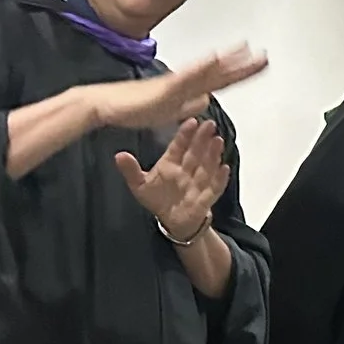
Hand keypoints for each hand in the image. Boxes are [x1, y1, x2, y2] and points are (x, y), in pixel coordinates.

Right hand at [87, 45, 267, 132]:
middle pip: (219, 73)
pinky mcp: (164, 89)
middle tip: (264, 55)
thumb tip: (206, 99)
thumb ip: (188, 104)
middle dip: (242, 65)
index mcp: (187, 89)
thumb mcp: (170, 111)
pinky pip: (186, 77)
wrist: (104, 106)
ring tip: (246, 50)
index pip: (219, 79)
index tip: (257, 63)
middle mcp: (184, 82)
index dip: (239, 72)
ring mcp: (175, 84)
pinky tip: (213, 59)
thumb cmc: (132, 107)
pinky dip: (201, 68)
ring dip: (227, 61)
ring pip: (207, 71)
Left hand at [115, 116, 228, 241]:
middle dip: (203, 139)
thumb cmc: (158, 199)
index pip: (178, 146)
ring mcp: (198, 182)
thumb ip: (130, 170)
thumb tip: (119, 155)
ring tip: (218, 140)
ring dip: (213, 154)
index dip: (185, 135)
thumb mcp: (139, 185)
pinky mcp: (206, 197)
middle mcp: (187, 170)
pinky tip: (224, 167)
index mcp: (170, 163)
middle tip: (210, 124)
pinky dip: (220, 178)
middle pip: (196, 153)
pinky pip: (214, 187)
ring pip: (207, 166)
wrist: (172, 221)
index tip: (191, 121)